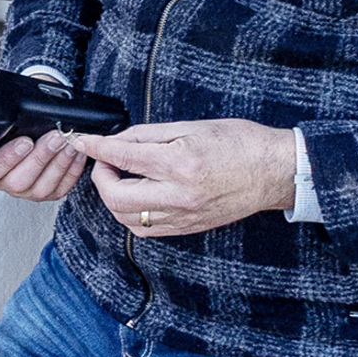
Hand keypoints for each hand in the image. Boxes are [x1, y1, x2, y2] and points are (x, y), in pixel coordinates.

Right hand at [0, 81, 90, 202]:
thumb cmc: (4, 115)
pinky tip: (76, 151)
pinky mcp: (49, 189)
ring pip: (43, 186)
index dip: (7, 160)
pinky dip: (72, 170)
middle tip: (53, 136)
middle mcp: (5, 181)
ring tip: (67, 139)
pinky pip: (62, 187)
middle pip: (20, 182)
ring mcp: (28, 188)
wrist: (29, 115)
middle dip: (40, 158)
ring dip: (59, 162)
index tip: (23, 140)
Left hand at [72, 119, 304, 236]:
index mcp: (179, 163)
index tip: (84, 141)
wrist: (273, 171)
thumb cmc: (240, 143)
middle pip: (116, 195)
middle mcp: (178, 195)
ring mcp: (183, 216)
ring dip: (113, 197)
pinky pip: (146, 230)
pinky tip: (136, 196)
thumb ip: (150, 134)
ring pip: (126, 217)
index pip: (122, 156)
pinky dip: (131, 214)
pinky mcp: (187, 228)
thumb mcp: (192, 126)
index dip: (96, 147)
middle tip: (106, 160)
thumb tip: (119, 139)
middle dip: (101, 176)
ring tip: (120, 176)